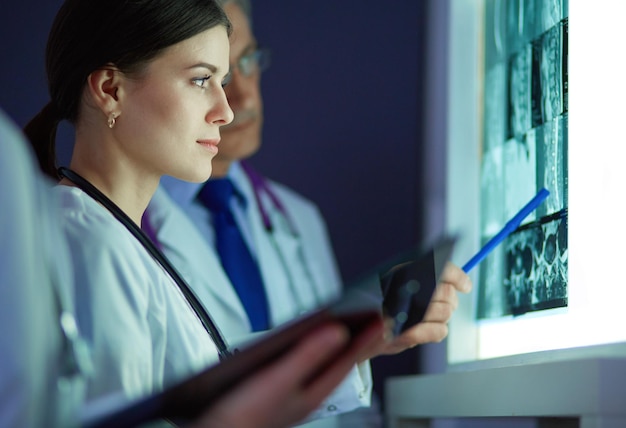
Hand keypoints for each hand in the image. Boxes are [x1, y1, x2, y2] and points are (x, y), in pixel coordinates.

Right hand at [190, 318, 384, 427]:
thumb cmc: (244, 417)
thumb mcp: (279, 379)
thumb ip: (308, 354)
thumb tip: (338, 331)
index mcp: (313, 392)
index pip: (347, 360)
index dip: (365, 338)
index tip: (381, 318)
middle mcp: (306, 393)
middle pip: (337, 362)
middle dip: (356, 341)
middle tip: (373, 321)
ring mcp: (292, 393)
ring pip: (322, 365)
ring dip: (334, 345)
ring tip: (348, 329)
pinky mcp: (276, 391)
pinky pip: (304, 367)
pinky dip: (312, 351)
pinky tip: (306, 346)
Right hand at [367, 262, 471, 357]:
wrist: (358, 330)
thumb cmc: (381, 305)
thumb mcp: (397, 282)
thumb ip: (424, 278)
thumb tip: (459, 283)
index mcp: (402, 272)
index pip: (440, 269)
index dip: (458, 277)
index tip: (465, 285)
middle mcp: (403, 288)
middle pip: (447, 293)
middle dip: (450, 300)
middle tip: (442, 304)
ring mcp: (405, 312)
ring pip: (446, 312)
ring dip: (441, 316)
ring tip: (427, 317)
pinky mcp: (406, 334)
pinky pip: (440, 331)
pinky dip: (437, 331)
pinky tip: (426, 329)